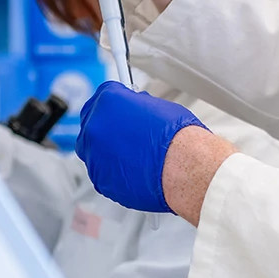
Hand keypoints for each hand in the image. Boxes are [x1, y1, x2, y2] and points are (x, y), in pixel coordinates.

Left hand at [76, 81, 207, 212]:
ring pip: (95, 150)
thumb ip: (135, 108)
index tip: (120, 110)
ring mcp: (94, 156)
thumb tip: (134, 112)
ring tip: (137, 155)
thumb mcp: (158, 106)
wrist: (186, 166)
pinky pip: (103, 172)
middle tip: (127, 133)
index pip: (101, 97)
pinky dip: (115, 171)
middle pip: (92, 122)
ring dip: (110, 151)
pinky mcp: (100, 180)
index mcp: (107, 102)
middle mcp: (94, 127)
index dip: (115, 105)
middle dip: (107, 126)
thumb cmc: (179, 136)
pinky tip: (137, 169)